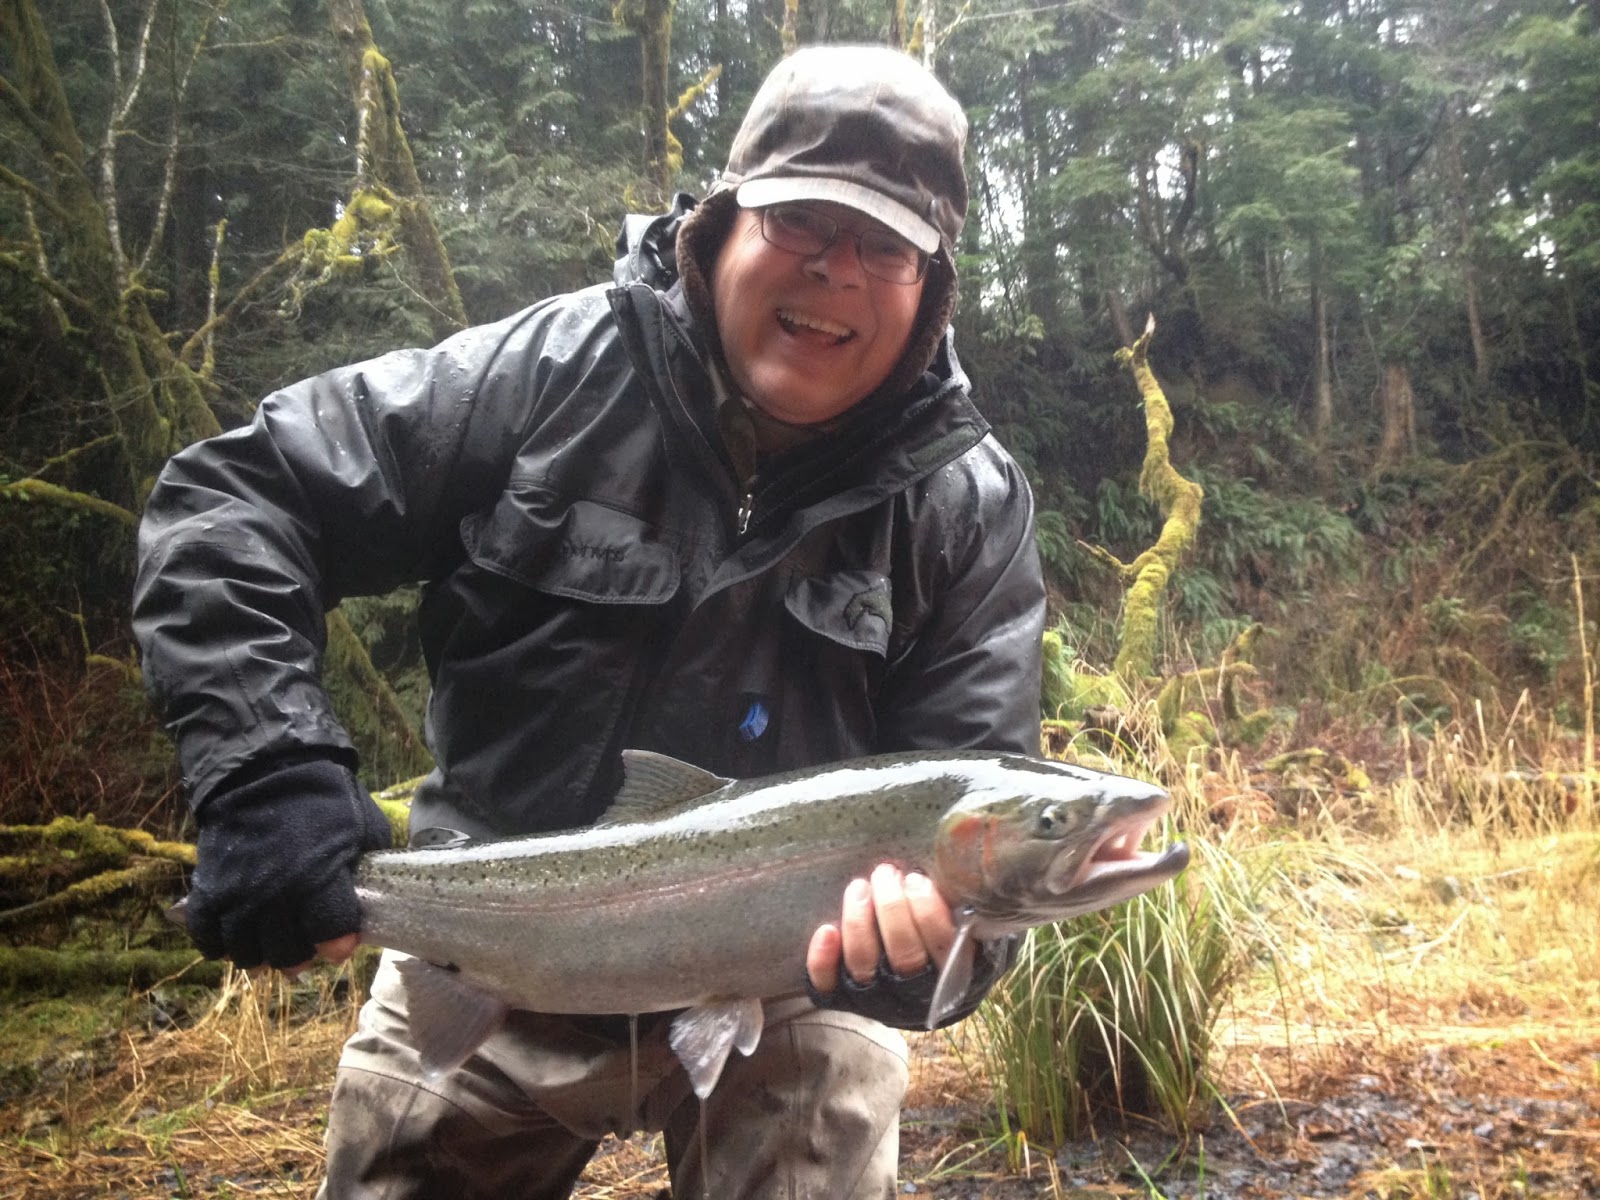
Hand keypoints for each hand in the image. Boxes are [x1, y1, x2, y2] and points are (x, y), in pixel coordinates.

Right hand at [187, 757, 393, 972]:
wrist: (266, 768)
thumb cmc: (323, 797)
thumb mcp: (361, 826)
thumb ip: (366, 868)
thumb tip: (371, 899)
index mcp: (319, 878)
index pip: (332, 935)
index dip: (338, 943)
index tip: (340, 943)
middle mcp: (275, 894)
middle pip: (286, 952)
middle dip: (300, 955)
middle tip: (304, 949)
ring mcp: (236, 893)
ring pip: (245, 951)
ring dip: (261, 956)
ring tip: (270, 948)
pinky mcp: (207, 887)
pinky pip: (206, 934)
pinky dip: (218, 944)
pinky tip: (233, 939)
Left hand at [806, 863, 956, 992]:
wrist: (907, 994)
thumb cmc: (934, 946)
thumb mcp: (956, 933)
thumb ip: (954, 912)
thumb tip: (948, 875)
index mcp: (947, 973)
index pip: (941, 946)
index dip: (928, 912)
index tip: (917, 880)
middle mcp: (911, 991)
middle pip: (903, 953)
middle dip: (892, 907)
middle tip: (886, 873)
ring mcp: (873, 996)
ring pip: (863, 963)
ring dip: (859, 922)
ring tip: (859, 886)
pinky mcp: (840, 997)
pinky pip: (827, 985)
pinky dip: (823, 960)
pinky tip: (826, 931)